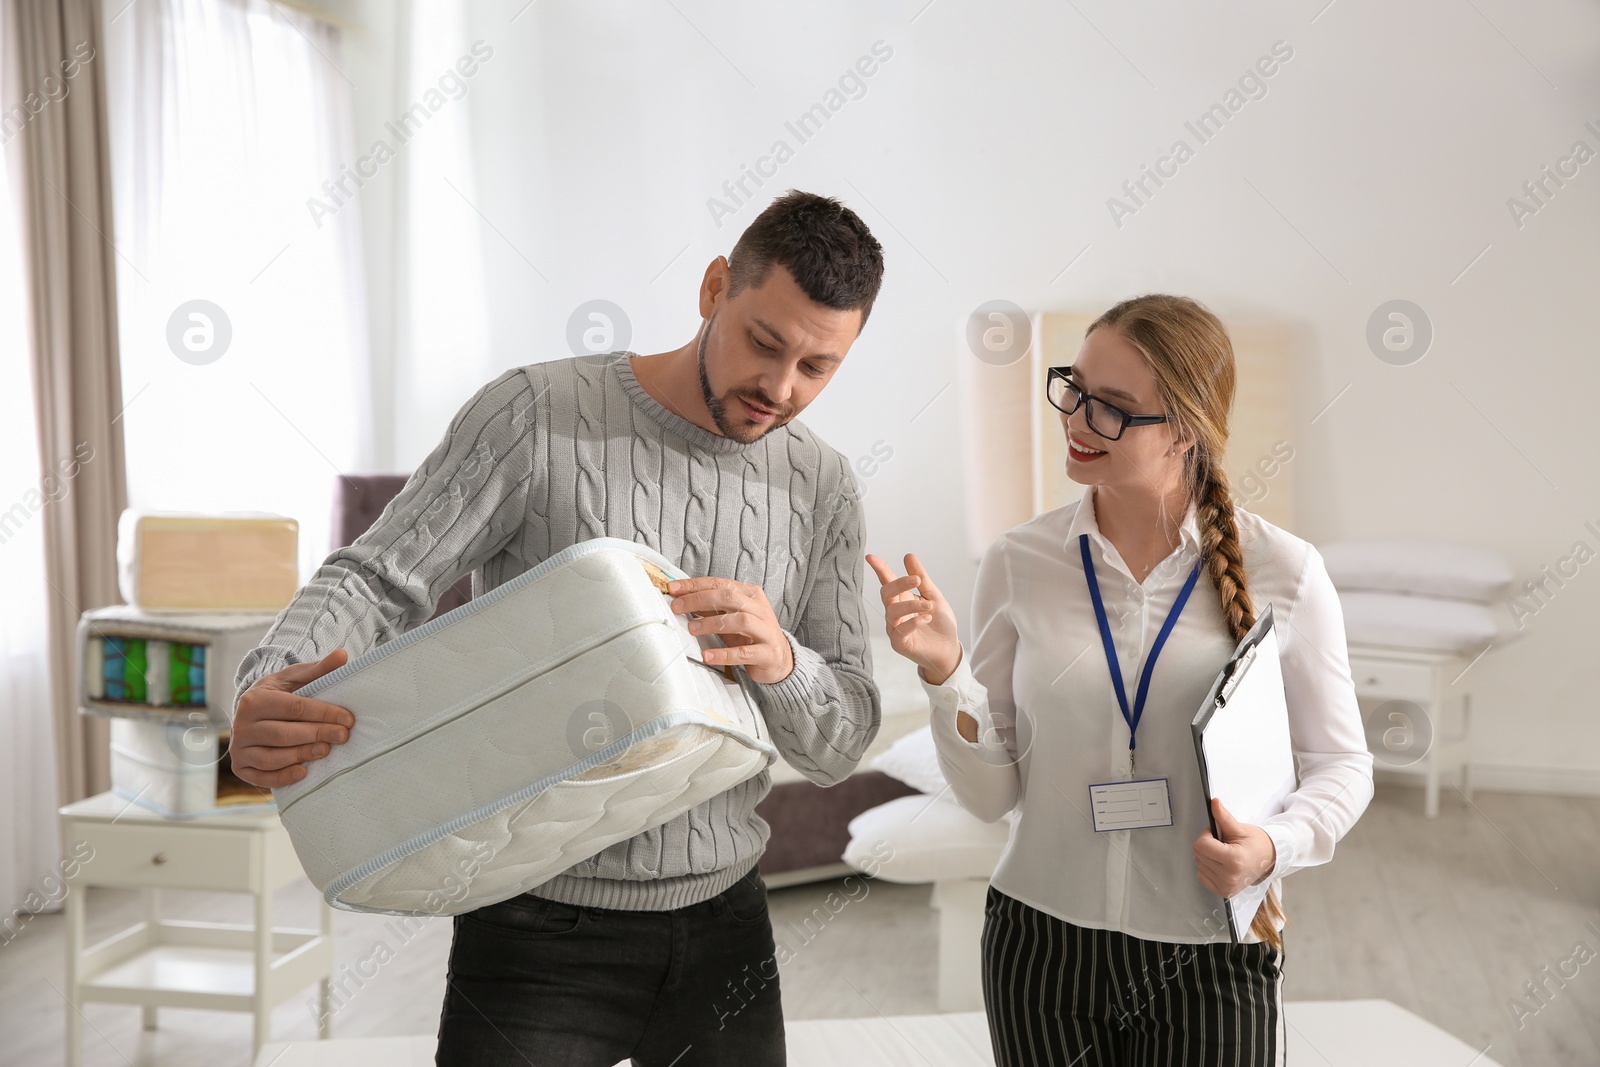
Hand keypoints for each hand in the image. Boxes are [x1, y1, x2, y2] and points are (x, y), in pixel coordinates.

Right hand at [230, 649, 354, 787]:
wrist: (250, 712)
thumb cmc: (278, 694)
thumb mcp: (293, 678)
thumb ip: (318, 669)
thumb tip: (343, 654)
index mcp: (254, 700)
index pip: (294, 708)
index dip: (324, 713)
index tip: (348, 719)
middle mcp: (241, 725)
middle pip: (283, 734)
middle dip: (317, 734)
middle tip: (343, 736)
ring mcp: (239, 748)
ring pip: (272, 757)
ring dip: (302, 755)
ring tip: (326, 751)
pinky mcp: (240, 767)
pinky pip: (261, 777)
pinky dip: (282, 777)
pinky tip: (303, 773)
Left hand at [667, 577, 793, 684]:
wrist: (781, 659)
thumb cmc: (751, 635)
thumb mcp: (731, 617)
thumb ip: (711, 607)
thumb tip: (681, 598)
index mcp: (751, 595)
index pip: (721, 584)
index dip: (696, 585)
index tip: (674, 589)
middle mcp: (760, 609)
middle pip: (729, 597)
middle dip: (700, 600)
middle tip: (678, 607)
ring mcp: (766, 631)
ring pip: (740, 621)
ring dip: (712, 623)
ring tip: (692, 629)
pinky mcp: (767, 653)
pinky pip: (744, 652)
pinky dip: (723, 654)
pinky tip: (707, 656)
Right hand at [865, 552, 961, 684]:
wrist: (948, 648)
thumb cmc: (940, 623)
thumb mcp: (934, 597)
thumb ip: (922, 579)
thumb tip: (908, 555)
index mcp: (902, 598)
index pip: (888, 581)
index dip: (879, 569)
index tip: (871, 557)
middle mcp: (895, 612)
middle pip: (887, 594)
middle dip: (900, 584)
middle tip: (916, 580)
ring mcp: (895, 628)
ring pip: (893, 612)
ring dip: (911, 605)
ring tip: (929, 606)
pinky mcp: (899, 643)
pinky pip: (899, 631)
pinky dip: (913, 622)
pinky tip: (926, 618)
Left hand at [1193, 798, 1276, 897]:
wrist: (1269, 859)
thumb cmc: (1257, 844)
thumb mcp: (1240, 829)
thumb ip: (1223, 817)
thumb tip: (1214, 803)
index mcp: (1233, 860)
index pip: (1201, 845)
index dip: (1207, 835)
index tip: (1216, 834)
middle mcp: (1229, 876)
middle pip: (1198, 854)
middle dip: (1207, 844)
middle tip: (1222, 843)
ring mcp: (1226, 886)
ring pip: (1199, 864)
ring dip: (1207, 856)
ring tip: (1224, 853)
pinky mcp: (1224, 891)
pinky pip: (1202, 876)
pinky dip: (1208, 868)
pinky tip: (1221, 864)